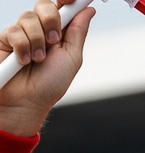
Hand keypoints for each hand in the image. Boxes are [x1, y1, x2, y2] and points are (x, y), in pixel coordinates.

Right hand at [0, 0, 93, 135]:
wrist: (28, 101)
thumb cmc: (50, 84)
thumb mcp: (72, 59)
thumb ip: (78, 33)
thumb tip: (88, 11)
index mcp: (59, 33)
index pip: (62, 7)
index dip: (67, 0)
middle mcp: (41, 29)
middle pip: (45, 6)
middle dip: (51, 22)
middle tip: (53, 42)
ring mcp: (22, 32)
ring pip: (29, 18)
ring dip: (37, 42)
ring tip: (37, 60)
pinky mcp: (6, 37)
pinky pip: (15, 31)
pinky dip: (23, 48)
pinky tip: (23, 61)